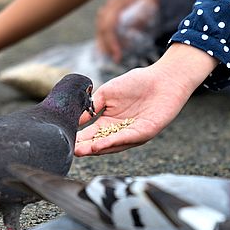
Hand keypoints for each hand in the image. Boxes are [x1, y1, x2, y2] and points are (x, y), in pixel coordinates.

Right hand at [75, 43, 216, 155]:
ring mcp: (132, 134)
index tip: (66, 141)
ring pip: (112, 145)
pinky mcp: (145, 132)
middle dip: (85, 148)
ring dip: (96, 149)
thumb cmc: (137, 83)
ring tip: (81, 151)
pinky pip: (127, 139)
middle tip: (70, 151)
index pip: (92, 134)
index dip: (80, 138)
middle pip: (100, 143)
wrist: (163, 78)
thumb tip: (74, 118)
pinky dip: (112, 142)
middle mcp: (120, 132)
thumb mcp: (107, 93)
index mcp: (110, 123)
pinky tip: (99, 145)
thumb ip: (92, 106)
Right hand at [95, 0, 156, 62]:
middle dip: (109, 47)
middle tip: (117, 58)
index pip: (109, 25)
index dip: (112, 41)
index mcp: (117, 4)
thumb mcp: (149, 6)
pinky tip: (110, 52)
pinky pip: (101, 33)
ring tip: (116, 56)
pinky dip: (104, 43)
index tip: (118, 54)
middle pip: (102, 30)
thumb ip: (142, 17)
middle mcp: (107, 8)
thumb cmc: (146, 0)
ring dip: (105, 46)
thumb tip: (133, 30)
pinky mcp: (103, 18)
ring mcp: (104, 12)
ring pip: (99, 32)